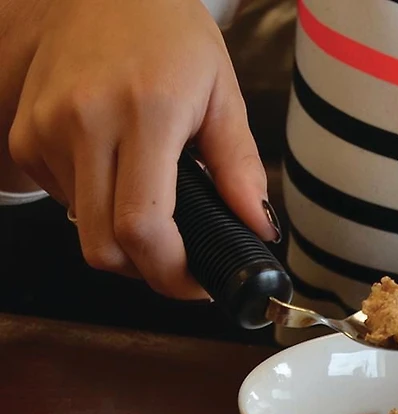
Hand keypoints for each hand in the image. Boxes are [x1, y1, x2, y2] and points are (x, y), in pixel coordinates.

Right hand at [8, 0, 276, 298]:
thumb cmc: (168, 34)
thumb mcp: (222, 94)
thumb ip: (241, 168)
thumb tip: (258, 228)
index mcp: (146, 113)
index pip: (144, 227)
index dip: (171, 274)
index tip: (197, 283)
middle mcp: (85, 122)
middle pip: (105, 248)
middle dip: (148, 272)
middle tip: (180, 261)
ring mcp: (47, 129)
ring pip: (84, 232)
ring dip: (123, 241)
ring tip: (154, 207)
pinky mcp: (27, 136)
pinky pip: (64, 204)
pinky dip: (96, 211)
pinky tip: (119, 179)